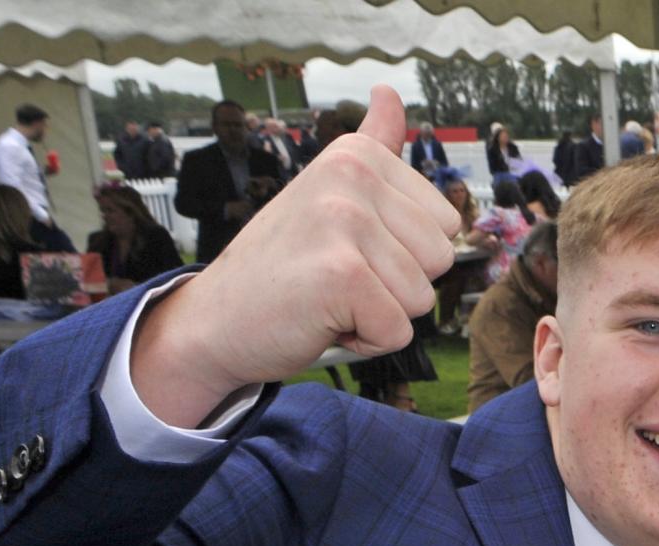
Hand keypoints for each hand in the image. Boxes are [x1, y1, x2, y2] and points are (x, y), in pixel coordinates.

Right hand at [132, 85, 460, 427]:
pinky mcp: (342, 275)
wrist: (214, 319)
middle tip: (338, 277)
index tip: (350, 250)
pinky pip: (398, 331)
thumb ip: (371, 150)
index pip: (444, 224)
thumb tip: (388, 92)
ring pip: (421, 298)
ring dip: (379, 314)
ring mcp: (344, 221)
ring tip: (328, 297)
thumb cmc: (283, 265)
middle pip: (440, 259)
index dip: (405, 254)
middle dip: (397, 285)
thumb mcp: (328, 194)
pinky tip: (321, 319)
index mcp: (357, 155)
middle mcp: (351, 176)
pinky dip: (366, 341)